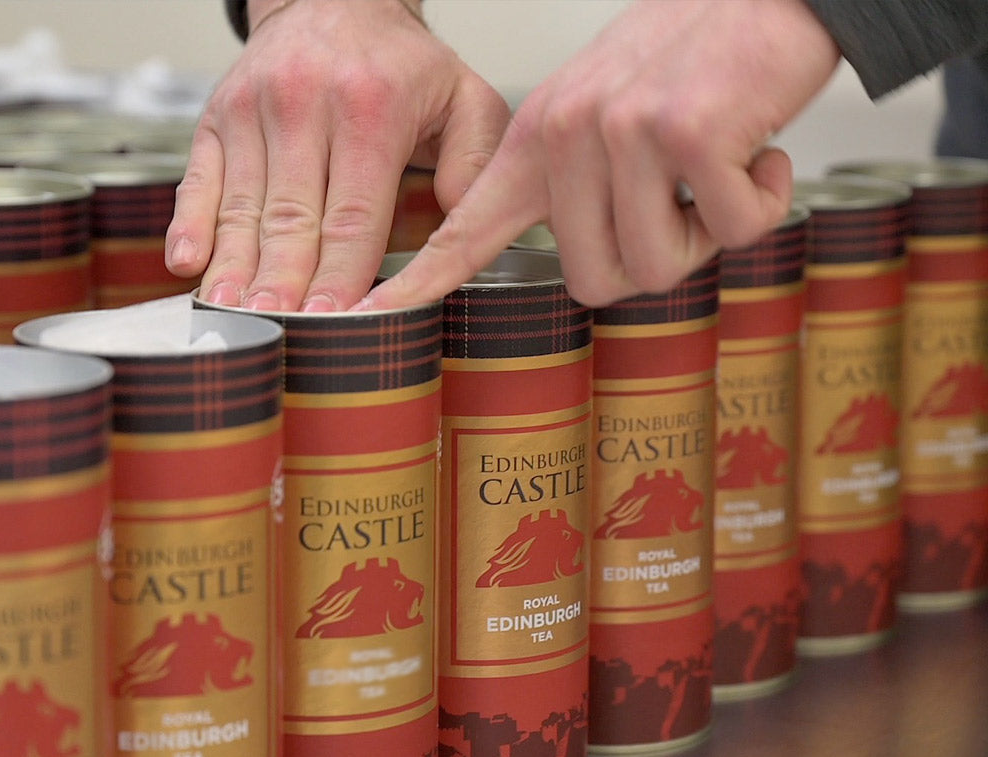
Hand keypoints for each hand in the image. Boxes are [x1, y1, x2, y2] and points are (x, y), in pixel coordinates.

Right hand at [165, 0, 510, 311]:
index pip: (354, 214)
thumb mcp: (463, 96)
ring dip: (235, 267)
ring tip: (230, 313)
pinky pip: (198, 179)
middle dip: (283, 283)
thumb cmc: (398, 64)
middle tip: (276, 330)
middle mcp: (303, 105)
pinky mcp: (217, 116)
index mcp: (369, 108)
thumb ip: (476, 161)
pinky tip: (186, 263)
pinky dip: (188, 224)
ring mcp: (252, 111)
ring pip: (241, 207)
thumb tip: (468, 227)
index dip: (341, 275)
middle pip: (291, 218)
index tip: (333, 321)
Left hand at [359, 0, 840, 309]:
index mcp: (536, 141)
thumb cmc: (689, 64)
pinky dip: (763, 202)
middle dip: (653, 258)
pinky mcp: (685, 133)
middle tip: (686, 203)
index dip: (421, 279)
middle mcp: (565, 137)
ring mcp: (620, 134)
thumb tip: (593, 268)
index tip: (372, 314)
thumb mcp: (603, 120)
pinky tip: (758, 153)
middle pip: (592, 280)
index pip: (466, 226)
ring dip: (709, 233)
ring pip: (656, 266)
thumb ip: (576, 190)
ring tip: (718, 168)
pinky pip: (731, 228)